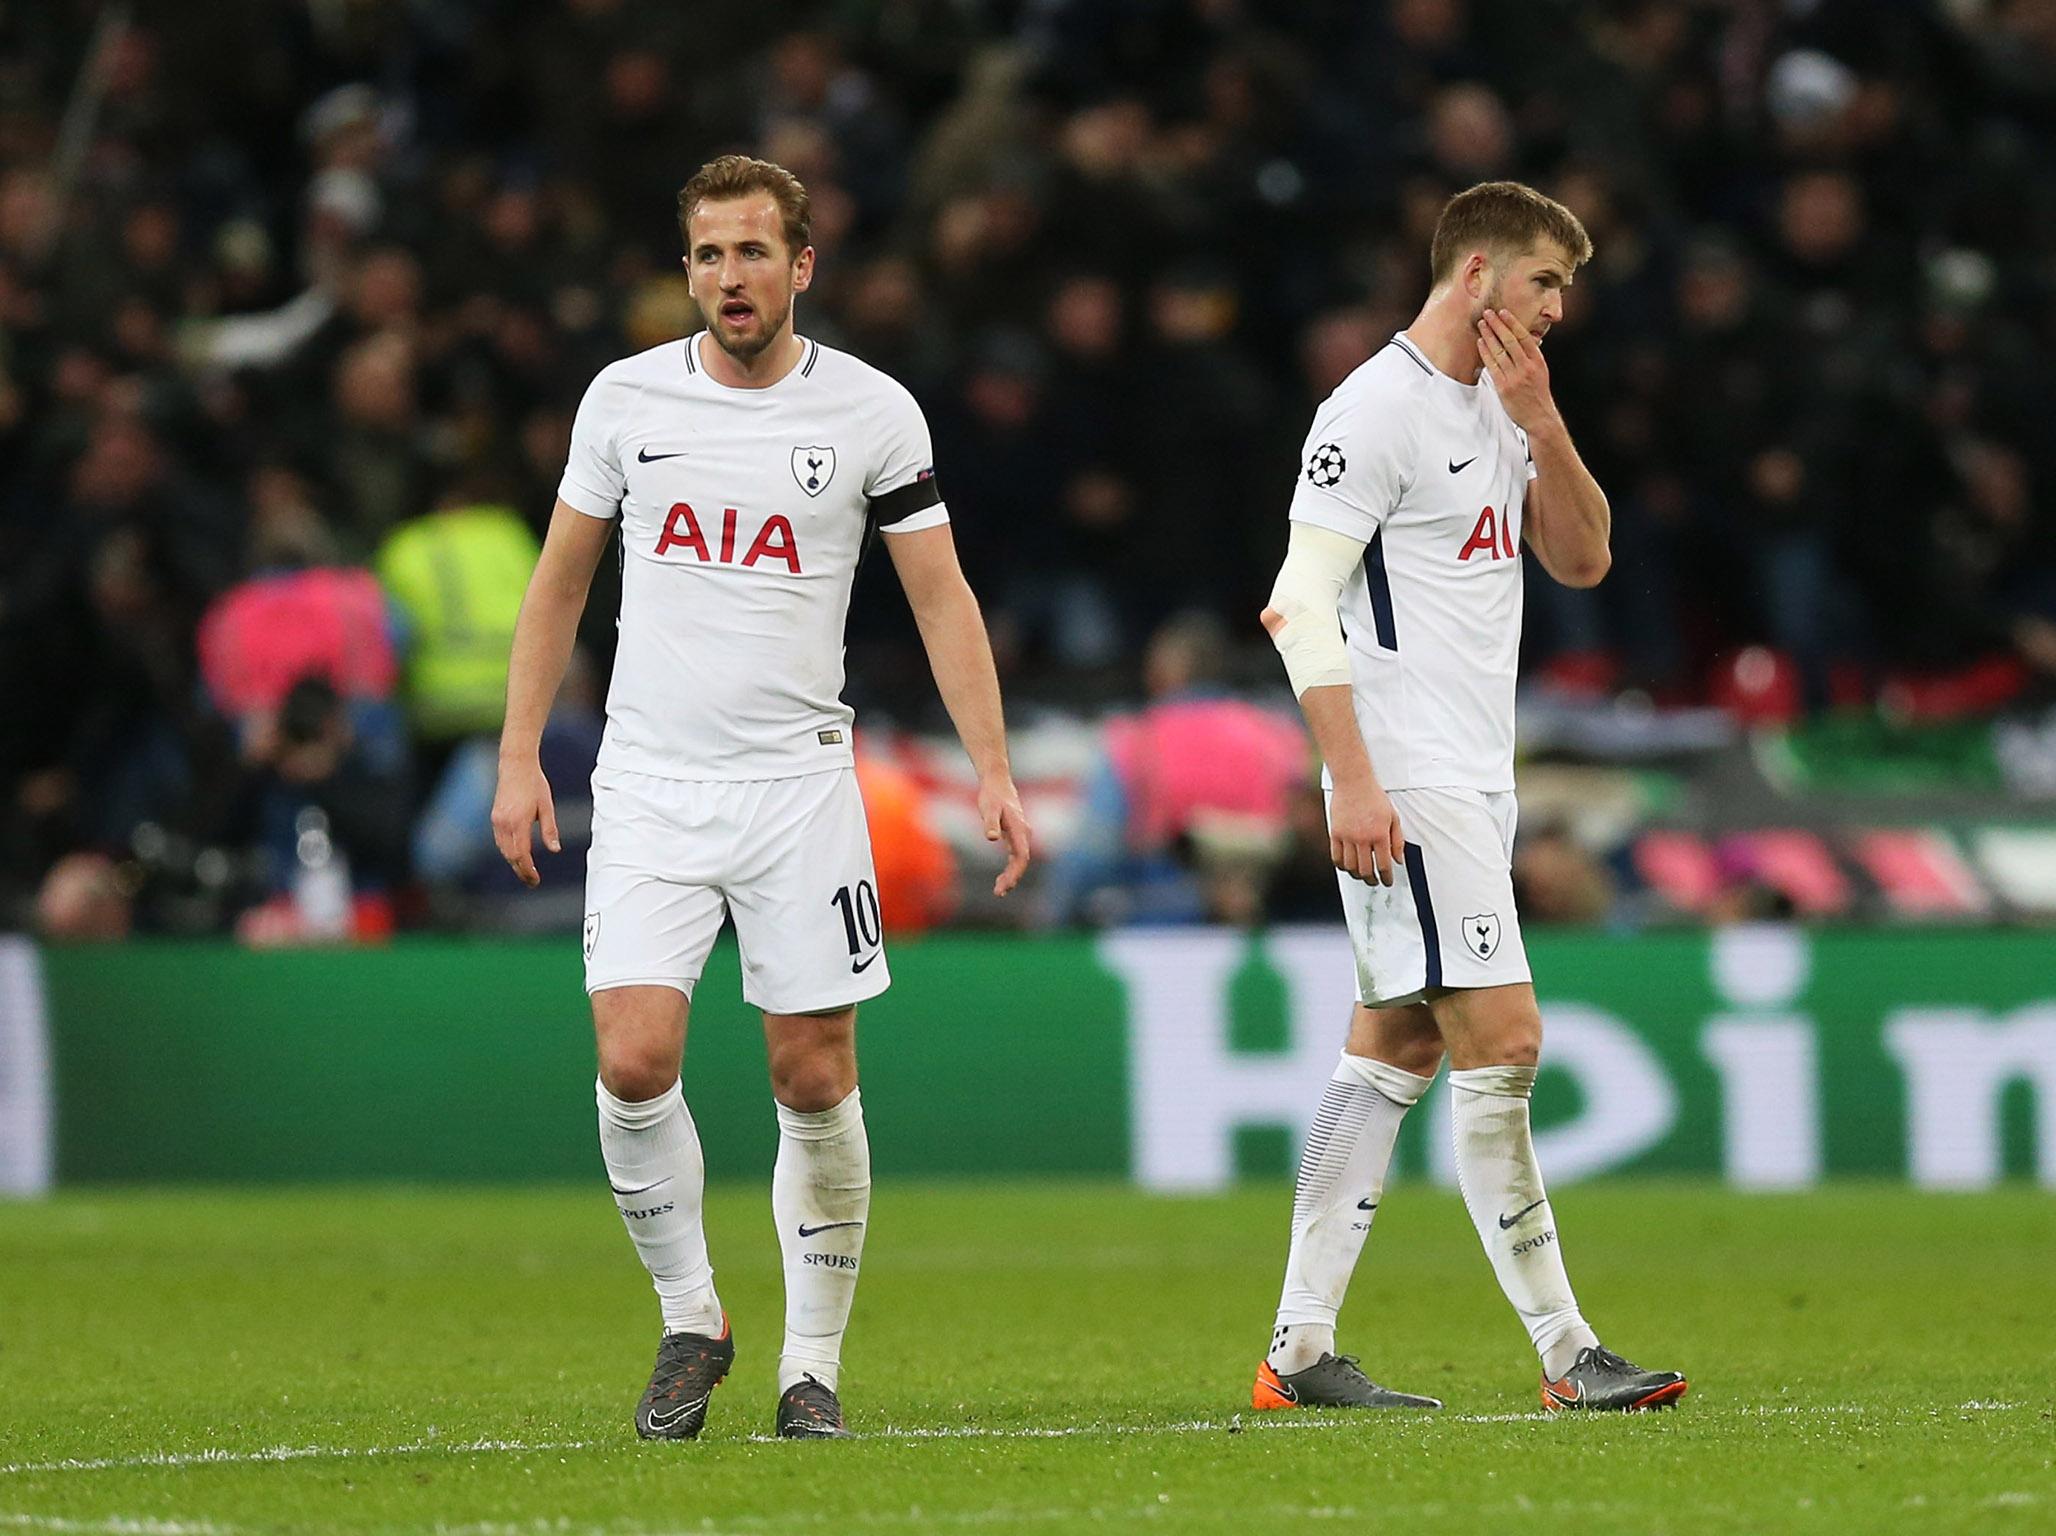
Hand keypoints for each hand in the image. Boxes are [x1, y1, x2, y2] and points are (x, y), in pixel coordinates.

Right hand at [491, 758, 559, 887]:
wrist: (516, 765)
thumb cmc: (534, 783)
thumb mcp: (547, 806)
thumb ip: (550, 829)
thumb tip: (555, 850)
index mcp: (518, 822)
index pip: (522, 855)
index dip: (528, 870)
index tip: (535, 880)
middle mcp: (504, 823)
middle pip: (511, 856)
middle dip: (521, 871)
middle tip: (532, 881)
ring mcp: (497, 820)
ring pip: (503, 850)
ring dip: (513, 862)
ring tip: (526, 871)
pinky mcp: (494, 817)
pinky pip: (500, 840)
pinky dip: (507, 851)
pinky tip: (516, 855)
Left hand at [977, 773, 1031, 895]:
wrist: (997, 783)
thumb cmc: (992, 796)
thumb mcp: (989, 808)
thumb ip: (990, 823)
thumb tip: (991, 838)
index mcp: (1020, 829)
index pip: (1021, 856)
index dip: (1015, 872)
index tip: (1005, 885)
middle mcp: (1024, 834)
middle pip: (1021, 861)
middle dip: (1012, 878)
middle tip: (999, 893)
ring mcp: (1021, 836)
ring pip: (1020, 861)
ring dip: (1011, 876)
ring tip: (999, 891)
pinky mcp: (1016, 836)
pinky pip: (1016, 857)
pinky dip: (1010, 869)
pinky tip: (1001, 878)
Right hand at [1328, 776, 1403, 886]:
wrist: (1354, 782)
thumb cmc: (1374, 797)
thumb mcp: (1393, 817)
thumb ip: (1397, 840)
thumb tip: (1398, 860)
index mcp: (1380, 834)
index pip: (1384, 865)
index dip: (1386, 877)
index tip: (1387, 881)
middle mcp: (1363, 837)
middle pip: (1366, 870)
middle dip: (1372, 880)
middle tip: (1374, 881)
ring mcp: (1347, 836)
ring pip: (1350, 867)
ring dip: (1357, 874)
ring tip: (1361, 874)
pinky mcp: (1335, 833)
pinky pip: (1336, 857)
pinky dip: (1342, 866)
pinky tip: (1347, 866)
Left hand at [1476, 309, 1556, 432]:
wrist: (1539, 417)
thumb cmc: (1537, 394)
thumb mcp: (1540, 372)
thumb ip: (1530, 356)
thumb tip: (1523, 340)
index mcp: (1537, 361)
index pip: (1524, 336)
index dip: (1512, 323)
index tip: (1503, 312)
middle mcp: (1526, 367)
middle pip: (1509, 340)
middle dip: (1497, 325)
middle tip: (1488, 313)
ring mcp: (1515, 377)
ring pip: (1499, 351)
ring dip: (1488, 336)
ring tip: (1481, 324)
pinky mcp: (1504, 387)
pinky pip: (1492, 366)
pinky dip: (1485, 353)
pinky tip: (1480, 343)